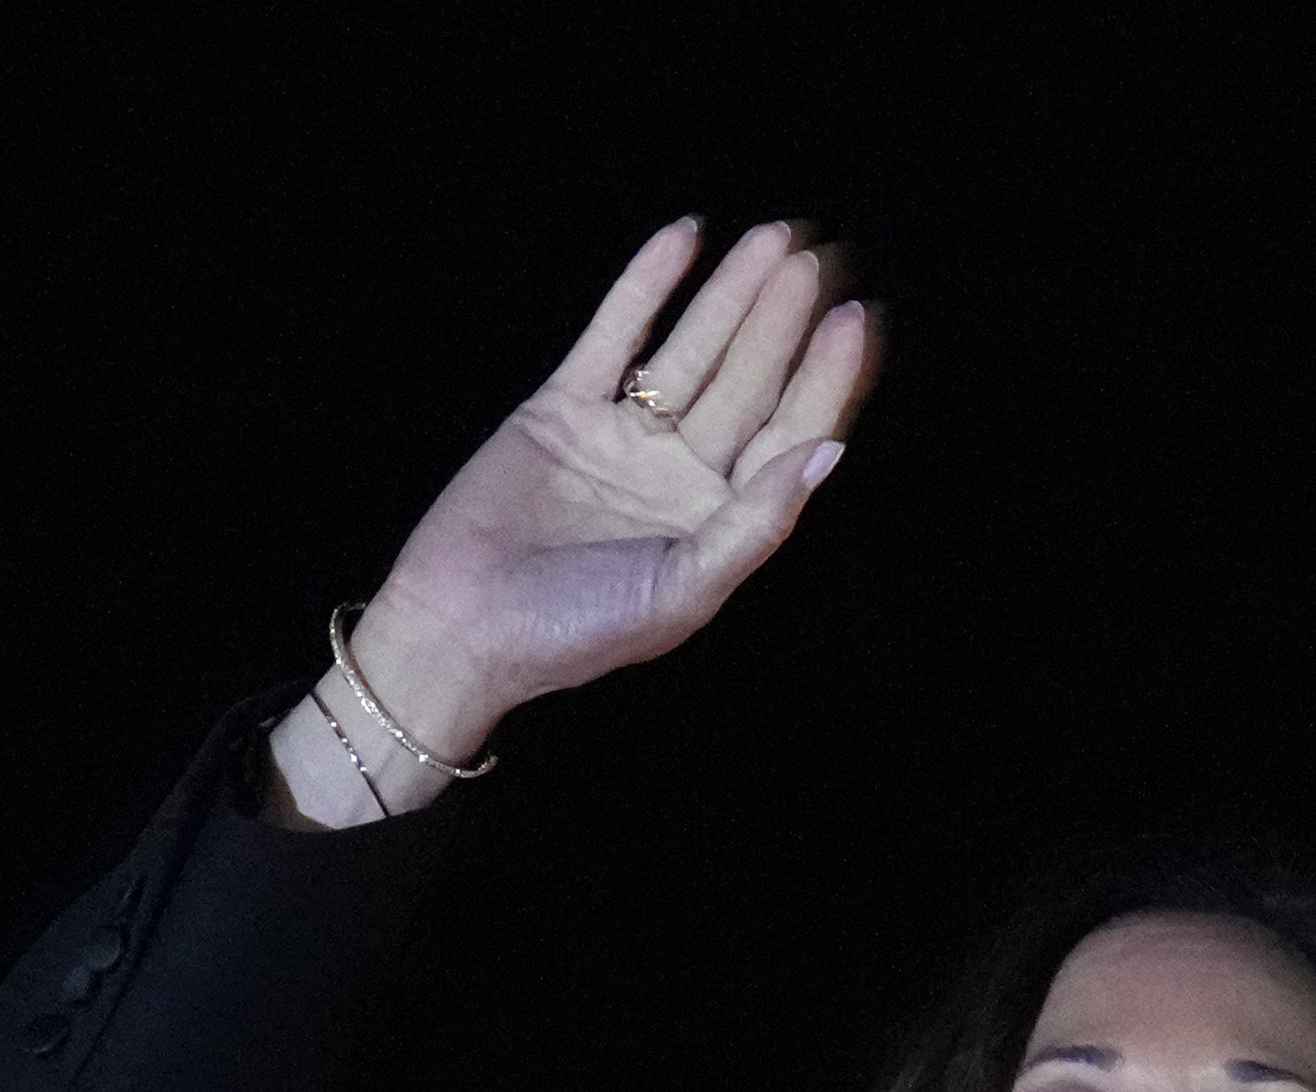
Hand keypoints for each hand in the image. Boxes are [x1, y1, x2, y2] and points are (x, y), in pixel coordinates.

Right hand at [282, 220, 876, 811]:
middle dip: (783, 319)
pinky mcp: (561, 408)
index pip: (788, 434)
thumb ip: (757, 525)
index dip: (825, 377)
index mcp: (719, 521)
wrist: (459, 627)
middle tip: (818, 257)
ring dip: (730, 294)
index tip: (855, 317)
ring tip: (773, 238)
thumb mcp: (682, 591)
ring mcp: (623, 436)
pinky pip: (613, 335)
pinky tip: (684, 236)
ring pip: (691, 349)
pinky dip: (646, 286)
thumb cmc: (575, 631)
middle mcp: (680, 475)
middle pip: (748, 381)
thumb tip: (829, 454)